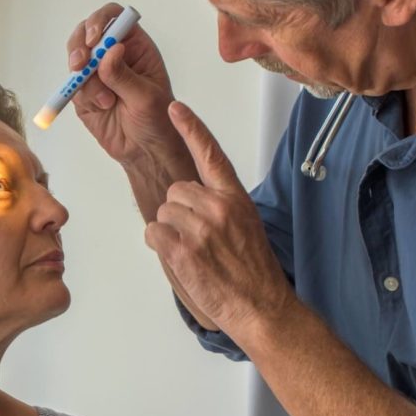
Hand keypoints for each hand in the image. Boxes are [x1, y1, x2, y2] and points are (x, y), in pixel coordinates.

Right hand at [66, 3, 186, 167]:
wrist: (146, 151)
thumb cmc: (158, 120)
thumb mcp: (146, 96)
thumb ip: (124, 75)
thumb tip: (111, 50)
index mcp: (135, 46)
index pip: (114, 18)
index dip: (100, 21)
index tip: (94, 39)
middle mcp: (113, 55)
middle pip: (85, 33)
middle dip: (78, 47)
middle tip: (80, 65)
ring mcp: (96, 74)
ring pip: (76, 61)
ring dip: (84, 79)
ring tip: (104, 101)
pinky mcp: (84, 94)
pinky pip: (73, 87)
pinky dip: (83, 95)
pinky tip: (102, 107)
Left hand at [144, 101, 294, 334]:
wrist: (261, 306)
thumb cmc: (253, 272)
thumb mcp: (246, 225)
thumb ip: (220, 205)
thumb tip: (191, 199)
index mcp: (235, 197)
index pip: (210, 153)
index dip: (191, 129)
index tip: (176, 108)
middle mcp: (218, 207)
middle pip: (174, 190)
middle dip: (179, 213)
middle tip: (200, 240)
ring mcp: (201, 228)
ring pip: (162, 213)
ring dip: (170, 233)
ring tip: (196, 253)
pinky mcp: (184, 249)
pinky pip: (153, 233)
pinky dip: (161, 247)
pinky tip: (184, 260)